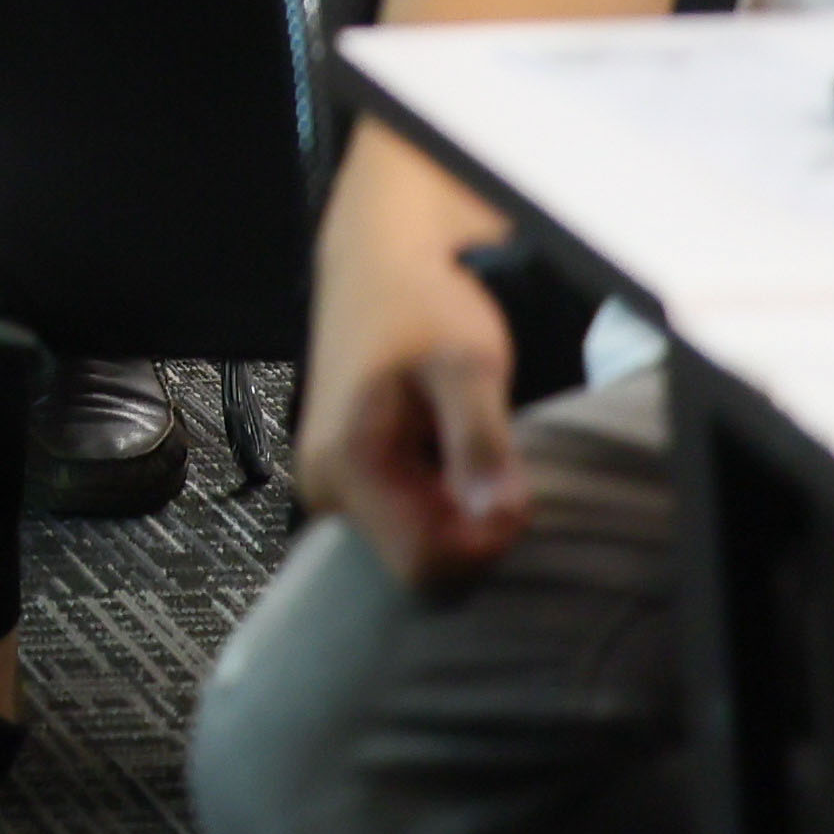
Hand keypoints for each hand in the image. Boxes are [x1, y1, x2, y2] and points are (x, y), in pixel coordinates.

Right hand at [296, 206, 540, 582]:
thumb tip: (495, 517)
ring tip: (464, 442)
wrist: (378, 265)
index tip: (508, 490)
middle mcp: (326, 486)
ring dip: (457, 508)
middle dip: (471, 524)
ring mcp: (331, 484)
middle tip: (490, 458)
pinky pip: (405, 520)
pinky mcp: (346, 477)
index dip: (484, 543)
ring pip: (416, 542)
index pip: (427, 568)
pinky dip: (440, 496)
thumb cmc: (416, 303)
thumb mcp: (467, 367)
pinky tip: (445, 446)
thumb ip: (480, 446)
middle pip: (421, 562)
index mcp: (346, 464)